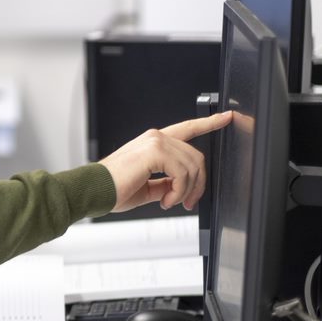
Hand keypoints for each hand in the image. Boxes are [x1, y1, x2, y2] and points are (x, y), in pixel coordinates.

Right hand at [100, 111, 232, 212]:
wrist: (95, 189)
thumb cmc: (114, 187)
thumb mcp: (148, 187)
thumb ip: (167, 183)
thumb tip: (181, 189)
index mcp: (153, 142)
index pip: (187, 128)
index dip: (209, 123)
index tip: (225, 117)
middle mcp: (155, 137)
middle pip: (197, 157)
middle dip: (198, 184)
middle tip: (187, 202)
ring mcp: (155, 141)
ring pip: (193, 166)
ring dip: (186, 191)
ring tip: (170, 202)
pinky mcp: (154, 151)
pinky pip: (182, 173)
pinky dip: (179, 192)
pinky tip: (166, 200)